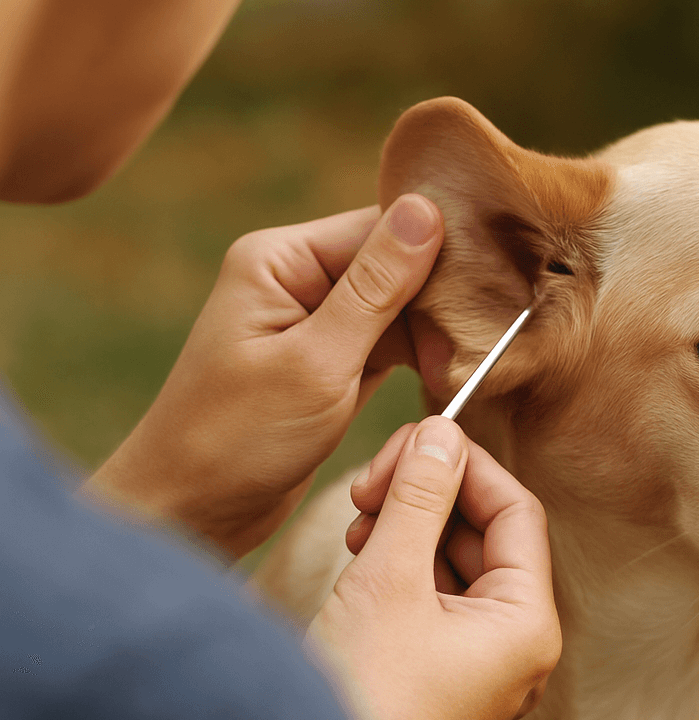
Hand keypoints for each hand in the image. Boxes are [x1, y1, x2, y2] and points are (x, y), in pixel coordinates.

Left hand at [88, 195, 442, 557]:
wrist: (193, 510)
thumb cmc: (238, 437)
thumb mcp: (317, 362)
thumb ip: (375, 288)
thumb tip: (426, 209)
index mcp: (280, 260)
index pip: (380, 228)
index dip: (437, 254)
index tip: (483, 296)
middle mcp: (297, 280)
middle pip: (394, 265)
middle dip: (436, 303)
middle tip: (470, 349)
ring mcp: (315, 322)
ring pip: (398, 308)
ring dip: (429, 336)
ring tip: (455, 371)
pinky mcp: (331, 362)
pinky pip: (388, 344)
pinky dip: (416, 359)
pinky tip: (443, 377)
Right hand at [305, 416, 561, 719]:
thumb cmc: (362, 694)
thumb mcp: (390, 577)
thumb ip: (419, 496)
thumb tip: (441, 433)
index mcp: (527, 624)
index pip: (516, 512)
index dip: (468, 467)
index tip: (417, 440)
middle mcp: (514, 647)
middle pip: (486, 537)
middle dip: (429, 500)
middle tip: (371, 486)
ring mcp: (478, 666)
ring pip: (456, 565)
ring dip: (410, 530)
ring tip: (360, 522)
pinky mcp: (441, 677)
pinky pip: (434, 600)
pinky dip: (401, 568)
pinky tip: (361, 554)